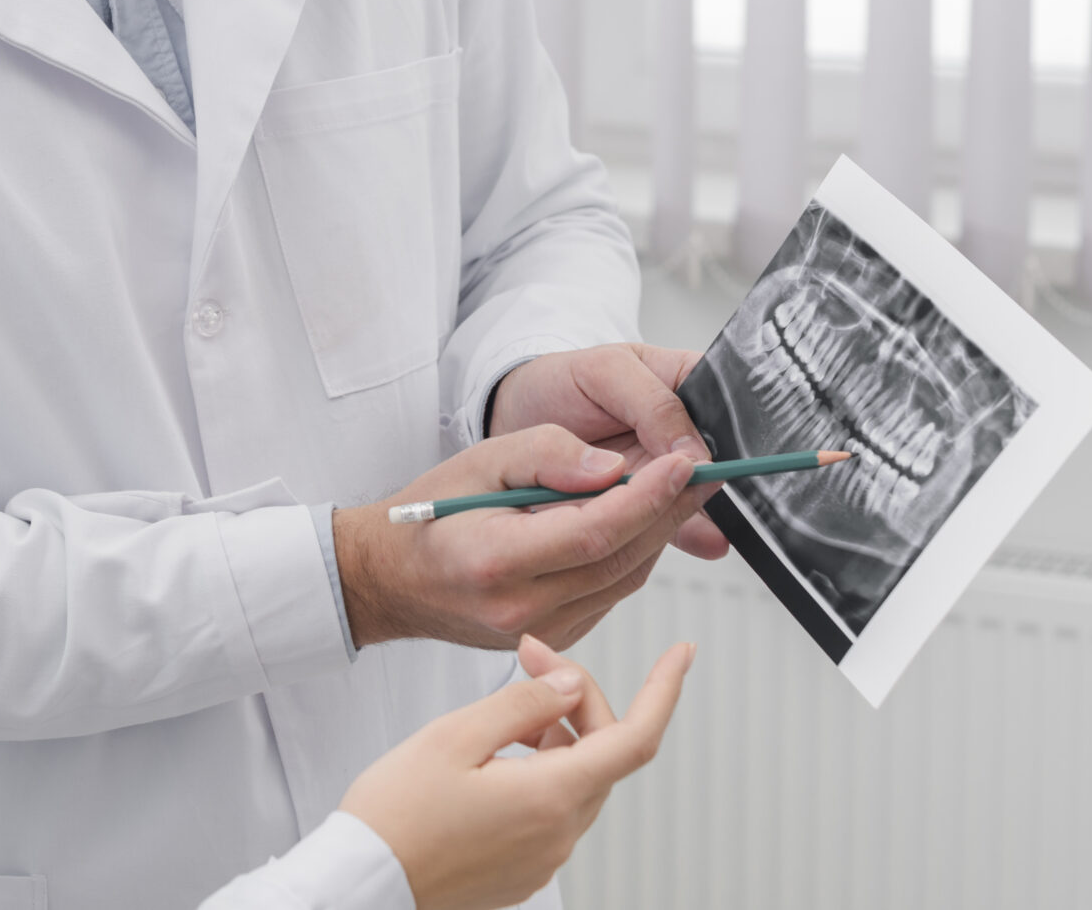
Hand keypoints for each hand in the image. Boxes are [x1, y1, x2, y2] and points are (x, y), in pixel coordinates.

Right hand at [334, 426, 714, 650]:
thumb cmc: (426, 518)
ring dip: (658, 532)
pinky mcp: (556, 636)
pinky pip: (612, 593)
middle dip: (669, 509)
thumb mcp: (477, 462)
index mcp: (499, 563)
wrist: (391, 579)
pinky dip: (632, 554)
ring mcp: (541, 631)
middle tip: (701, 467)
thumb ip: (545, 455)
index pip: (595, 531)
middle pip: (621, 558)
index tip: (683, 462)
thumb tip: (613, 466)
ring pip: (625, 578)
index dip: (648, 497)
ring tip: (679, 487)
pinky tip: (639, 521)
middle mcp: (524, 608)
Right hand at [339, 635, 693, 909]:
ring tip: (498, 714)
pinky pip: (552, 809)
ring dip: (554, 735)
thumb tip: (571, 685)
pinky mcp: (522, 869)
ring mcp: (543, 857)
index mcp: (551, 798)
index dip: (663, 690)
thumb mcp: (454, 737)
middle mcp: (558, 834)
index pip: (635, 739)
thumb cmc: (395, 817)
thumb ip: (523, 704)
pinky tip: (492, 758)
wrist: (361, 886)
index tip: (679, 654)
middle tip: (529, 658)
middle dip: (577, 698)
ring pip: (576, 778)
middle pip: (601, 752)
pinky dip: (538, 771)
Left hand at [487, 345, 730, 560]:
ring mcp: (665, 471)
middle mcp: (684, 431)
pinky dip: (682, 536)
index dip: (732, 435)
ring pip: (701, 498)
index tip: (711, 458)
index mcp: (688, 383)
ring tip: (695, 520)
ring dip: (699, 511)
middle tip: (702, 491)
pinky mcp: (645, 506)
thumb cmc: (560, 383)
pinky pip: (675, 526)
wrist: (517, 418)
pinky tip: (695, 541)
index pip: (732, 408)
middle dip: (716, 479)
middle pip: (723, 460)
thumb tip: (695, 453)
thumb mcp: (604, 372)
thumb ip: (653, 405)